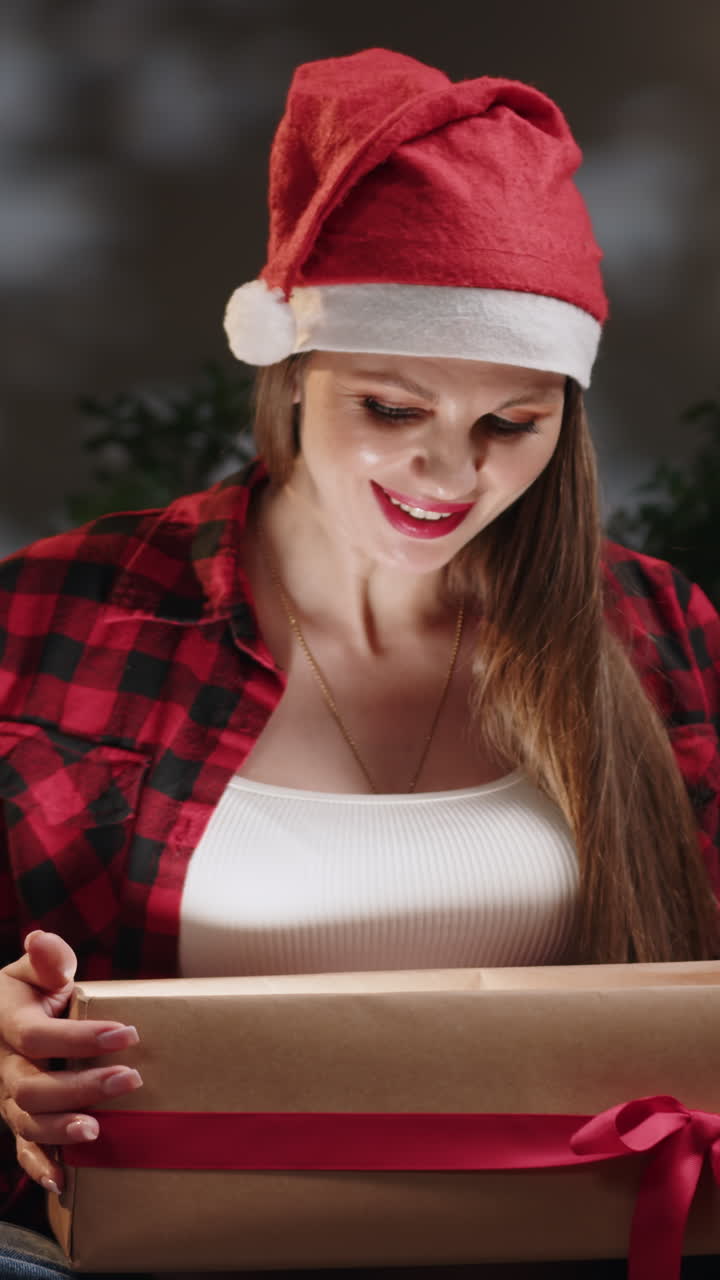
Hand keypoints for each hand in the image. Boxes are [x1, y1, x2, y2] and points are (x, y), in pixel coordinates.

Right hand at [0, 930, 141, 1193]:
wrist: (2, 1021)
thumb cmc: (28, 991)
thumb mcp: (33, 969)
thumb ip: (47, 959)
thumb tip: (42, 940)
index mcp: (7, 1024)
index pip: (38, 1035)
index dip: (81, 1037)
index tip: (127, 1033)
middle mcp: (2, 1066)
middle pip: (33, 1086)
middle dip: (82, 1086)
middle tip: (131, 1080)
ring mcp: (7, 1097)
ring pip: (27, 1122)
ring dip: (61, 1130)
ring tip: (97, 1131)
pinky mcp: (18, 1119)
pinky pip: (22, 1150)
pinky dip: (39, 1168)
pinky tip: (63, 1182)